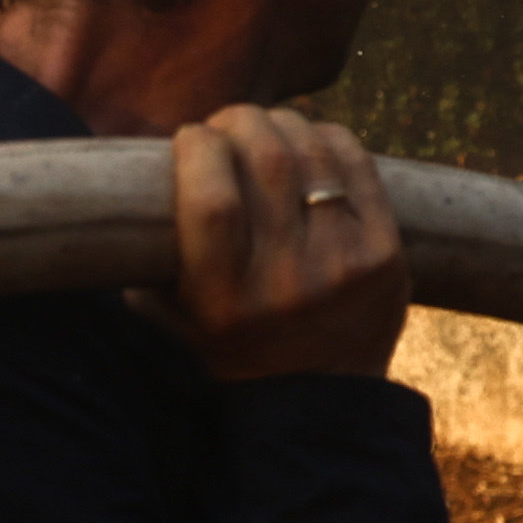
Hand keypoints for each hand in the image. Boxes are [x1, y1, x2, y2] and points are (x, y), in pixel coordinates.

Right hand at [168, 107, 408, 380]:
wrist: (319, 401)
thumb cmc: (230, 345)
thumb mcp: (172, 315)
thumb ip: (147, 257)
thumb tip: (137, 173)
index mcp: (224, 299)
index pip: (210, 198)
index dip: (196, 147)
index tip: (188, 138)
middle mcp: (285, 280)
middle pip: (265, 161)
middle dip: (239, 121)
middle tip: (227, 123)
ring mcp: (342, 265)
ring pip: (312, 153)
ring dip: (283, 122)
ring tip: (266, 128)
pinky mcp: (385, 254)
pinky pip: (358, 166)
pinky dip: (329, 138)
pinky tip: (309, 141)